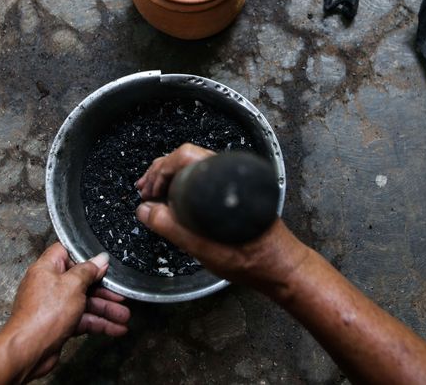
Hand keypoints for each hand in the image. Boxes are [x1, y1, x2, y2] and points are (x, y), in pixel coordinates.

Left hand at [2, 243, 129, 379]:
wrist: (28, 350)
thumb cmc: (45, 314)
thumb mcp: (73, 285)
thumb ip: (88, 271)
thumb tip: (100, 259)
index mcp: (47, 269)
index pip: (65, 253)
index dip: (84, 256)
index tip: (103, 262)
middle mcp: (49, 286)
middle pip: (81, 281)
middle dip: (103, 290)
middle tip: (121, 294)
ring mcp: (54, 306)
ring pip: (85, 303)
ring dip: (106, 310)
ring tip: (125, 317)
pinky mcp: (59, 325)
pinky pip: (82, 320)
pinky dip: (99, 324)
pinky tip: (116, 329)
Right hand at [134, 143, 308, 296]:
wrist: (281, 269)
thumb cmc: (252, 260)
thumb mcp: (204, 248)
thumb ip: (172, 228)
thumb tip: (145, 210)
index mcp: (225, 179)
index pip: (184, 156)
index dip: (159, 171)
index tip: (148, 192)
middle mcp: (231, 174)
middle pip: (187, 158)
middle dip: (160, 172)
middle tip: (144, 191)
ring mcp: (233, 182)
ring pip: (194, 168)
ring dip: (170, 178)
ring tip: (152, 194)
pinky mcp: (235, 194)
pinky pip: (203, 180)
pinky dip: (183, 186)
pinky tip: (174, 201)